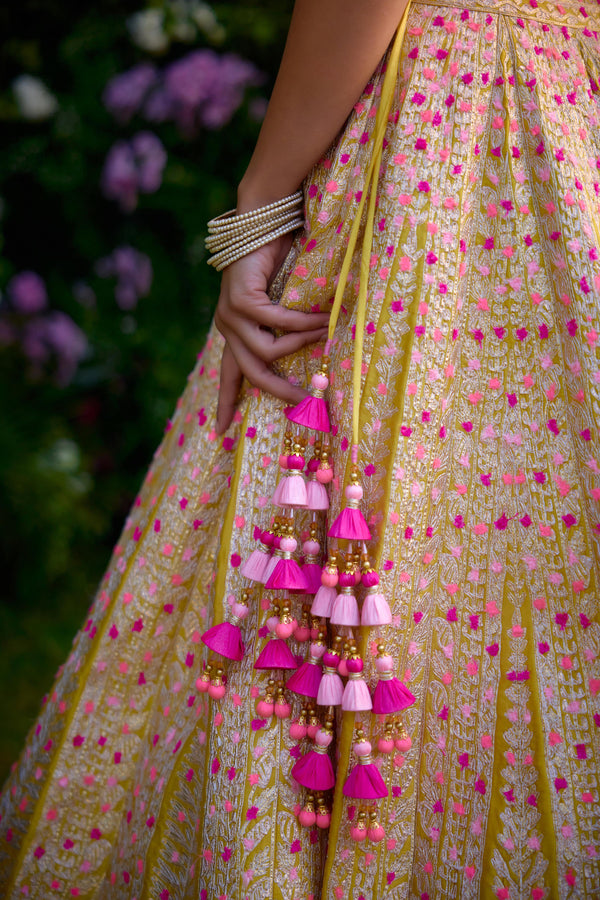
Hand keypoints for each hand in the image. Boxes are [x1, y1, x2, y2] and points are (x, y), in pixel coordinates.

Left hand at [214, 232, 328, 433]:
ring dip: (301, 343)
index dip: (226, 401)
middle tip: (302, 402)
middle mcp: (227, 325)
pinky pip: (278, 323)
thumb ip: (285, 327)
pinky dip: (304, 323)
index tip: (222, 429)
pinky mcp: (240, 301)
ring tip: (327, 332)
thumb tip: (318, 353)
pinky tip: (324, 318)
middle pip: (250, 372)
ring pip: (267, 351)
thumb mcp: (281, 301)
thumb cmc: (276, 258)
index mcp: (233, 330)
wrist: (261, 219)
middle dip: (277, 390)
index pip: (229, 373)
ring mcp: (230, 314)